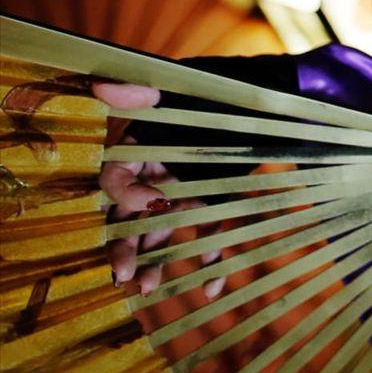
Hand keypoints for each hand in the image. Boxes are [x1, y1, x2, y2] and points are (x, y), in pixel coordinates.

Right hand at [92, 79, 225, 301]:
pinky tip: (212, 288)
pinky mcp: (211, 204)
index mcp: (140, 147)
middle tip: (124, 275)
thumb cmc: (218, 88)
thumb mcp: (180, 85)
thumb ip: (142, 89)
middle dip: (124, 246)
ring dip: (153, 261)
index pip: (115, 178)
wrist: (268, 97)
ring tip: (150, 288)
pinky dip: (209, 262)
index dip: (124, 194)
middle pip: (128, 217)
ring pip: (159, 233)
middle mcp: (154, 174)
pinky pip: (206, 237)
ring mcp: (181, 193)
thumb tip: (101, 84)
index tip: (151, 203)